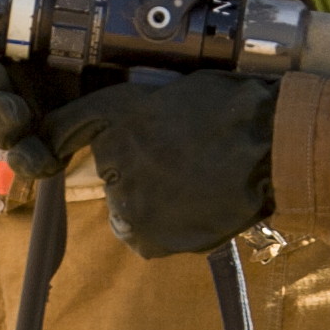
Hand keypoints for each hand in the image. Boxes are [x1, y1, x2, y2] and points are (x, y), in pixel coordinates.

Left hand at [46, 70, 281, 257]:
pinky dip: (170, 229)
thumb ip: (140, 117)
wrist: (273, 145)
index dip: (57, 141)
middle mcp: (110, 157)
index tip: (56, 153)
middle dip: (136, 173)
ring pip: (128, 210)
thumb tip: (129, 138)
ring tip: (196, 186)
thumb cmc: (236, 112)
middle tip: (180, 163)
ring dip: (153, 204)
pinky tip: (199, 208)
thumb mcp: (174, 92)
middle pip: (108, 175)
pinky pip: (148, 237)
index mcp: (115, 114)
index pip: (61, 130)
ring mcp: (128, 201)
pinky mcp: (148, 236)